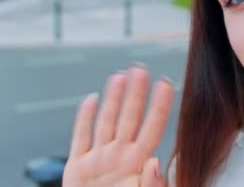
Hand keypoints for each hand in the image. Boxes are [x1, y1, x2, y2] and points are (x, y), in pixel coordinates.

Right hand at [63, 66, 173, 186]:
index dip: (159, 106)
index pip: (152, 128)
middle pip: (129, 118)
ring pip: (106, 121)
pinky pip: (80, 138)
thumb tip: (155, 162)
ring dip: (112, 99)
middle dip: (136, 93)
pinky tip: (90, 100)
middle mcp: (119, 157)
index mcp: (137, 164)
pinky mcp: (77, 168)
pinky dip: (83, 119)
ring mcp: (98, 160)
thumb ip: (151, 184)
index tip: (165, 84)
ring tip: (120, 76)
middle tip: (141, 69)